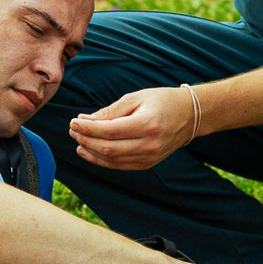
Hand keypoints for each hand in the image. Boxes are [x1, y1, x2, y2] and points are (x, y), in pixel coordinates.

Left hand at [67, 86, 198, 171]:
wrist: (189, 116)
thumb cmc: (162, 101)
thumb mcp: (136, 98)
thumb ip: (110, 111)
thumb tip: (84, 121)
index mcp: (147, 124)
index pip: (109, 130)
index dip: (88, 128)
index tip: (73, 122)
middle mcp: (149, 144)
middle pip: (108, 148)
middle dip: (86, 139)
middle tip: (73, 130)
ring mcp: (149, 157)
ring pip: (111, 160)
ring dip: (90, 151)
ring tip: (77, 141)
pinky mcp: (148, 164)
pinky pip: (119, 165)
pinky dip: (101, 160)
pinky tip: (88, 151)